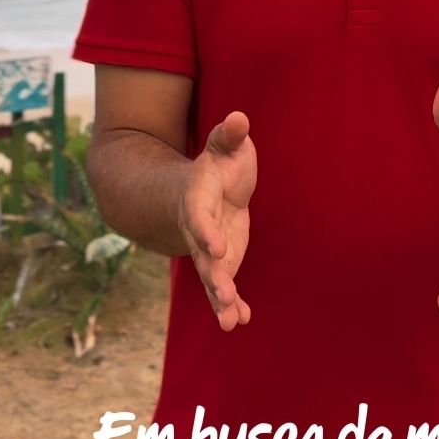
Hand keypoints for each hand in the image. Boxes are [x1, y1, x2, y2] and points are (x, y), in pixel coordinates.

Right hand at [180, 111, 256, 331]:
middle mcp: (199, 229)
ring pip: (211, 276)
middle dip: (213, 275)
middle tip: (224, 294)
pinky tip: (240, 320)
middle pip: (203, 255)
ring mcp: (208, 248)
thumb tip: (239, 117)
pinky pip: (223, 286)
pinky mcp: (221, 262)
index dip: (207, 232)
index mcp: (197, 199)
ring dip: (220, 298)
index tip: (218, 247)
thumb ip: (230, 135)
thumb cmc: (219, 163)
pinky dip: (230, 304)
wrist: (201, 189)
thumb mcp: (225, 145)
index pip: (199, 218)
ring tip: (230, 321)